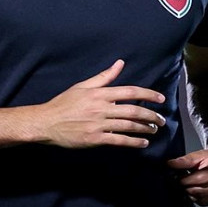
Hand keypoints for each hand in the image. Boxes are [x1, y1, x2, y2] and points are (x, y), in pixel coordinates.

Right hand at [37, 60, 165, 148]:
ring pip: (128, 126)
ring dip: (144, 128)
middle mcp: (101, 108)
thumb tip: (120, 63)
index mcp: (100, 94)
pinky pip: (119, 140)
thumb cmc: (64, 103)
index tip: (160, 98)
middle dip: (151, 115)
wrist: (46, 122)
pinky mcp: (95, 139)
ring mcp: (99, 124)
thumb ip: (104, 77)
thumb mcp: (83, 86)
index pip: (130, 91)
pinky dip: (133, 142)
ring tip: (153, 130)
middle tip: (161, 120)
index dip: (148, 94)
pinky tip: (143, 143)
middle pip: (133, 110)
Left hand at [168, 149, 207, 206]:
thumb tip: (170, 164)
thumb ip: (185, 160)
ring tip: (188, 192)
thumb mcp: (200, 155)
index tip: (177, 179)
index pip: (200, 179)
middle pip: (203, 192)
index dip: (185, 180)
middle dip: (188, 190)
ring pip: (206, 202)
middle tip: (181, 186)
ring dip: (193, 199)